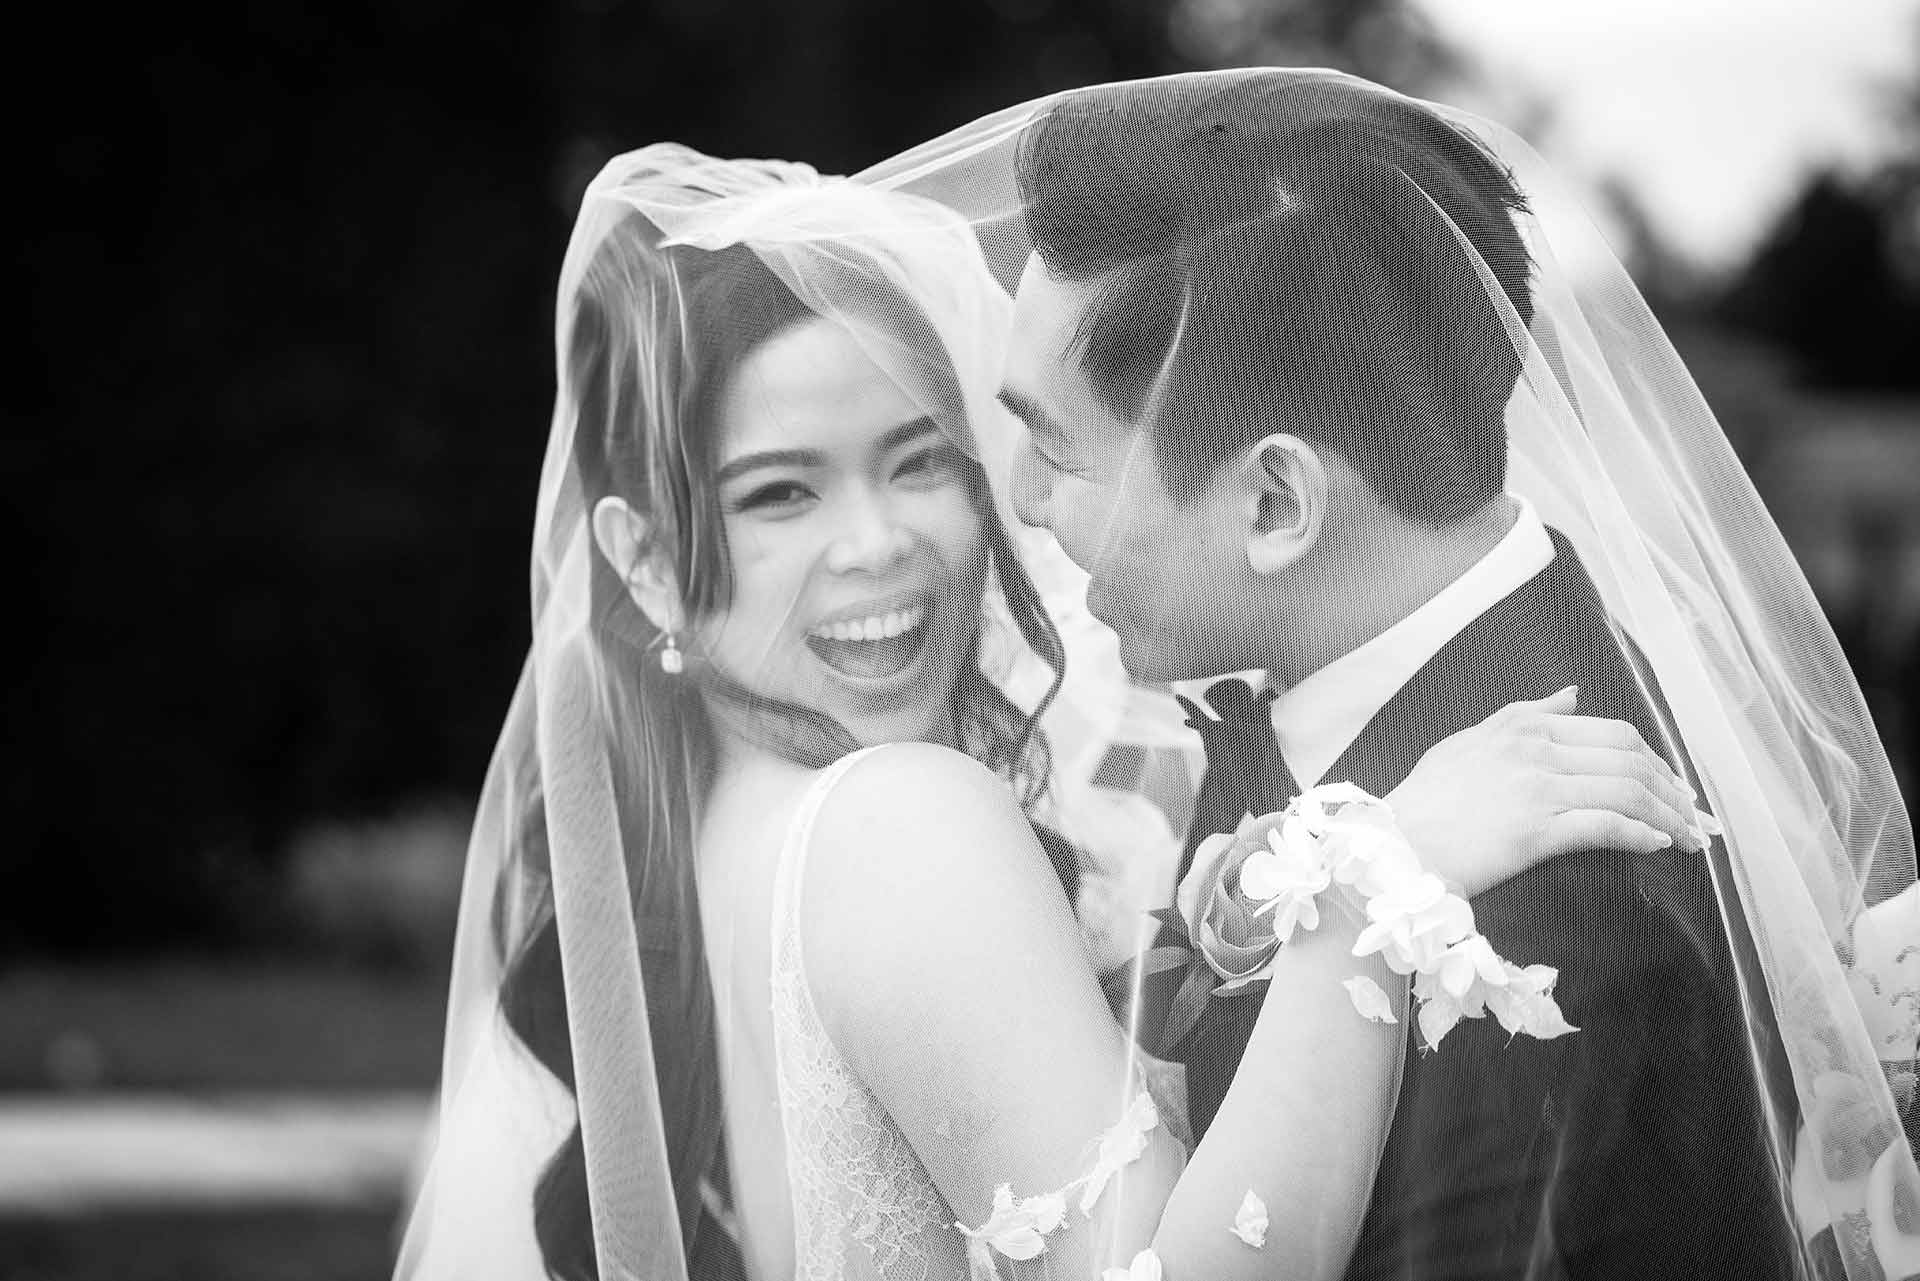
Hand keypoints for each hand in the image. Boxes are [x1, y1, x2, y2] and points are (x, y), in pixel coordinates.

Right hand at [1385, 687, 1707, 897]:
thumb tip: (1572, 694)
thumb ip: (1523, 714)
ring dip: (1670, 815)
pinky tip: (1660, 846)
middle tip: (1696, 816)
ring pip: (1627, 791)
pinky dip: (1642, 835)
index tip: (1674, 786)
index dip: (1654, 760)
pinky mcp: (1536, 830)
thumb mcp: (1468, 741)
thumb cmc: (1424, 801)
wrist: (1394, 846)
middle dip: (1673, 788)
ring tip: (1690, 838)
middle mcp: (1535, 750)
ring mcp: (1537, 788)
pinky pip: (1606, 825)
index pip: (1612, 733)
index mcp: (1522, 726)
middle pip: (1630, 758)